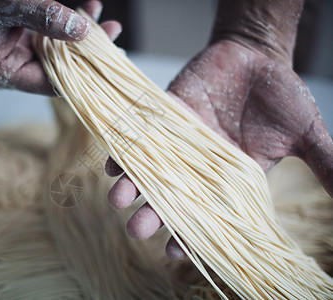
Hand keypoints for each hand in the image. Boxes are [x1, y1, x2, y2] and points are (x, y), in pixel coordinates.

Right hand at [0, 0, 119, 93]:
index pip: (51, 83)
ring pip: (58, 49)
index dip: (80, 71)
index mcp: (3, 72)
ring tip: (103, 17)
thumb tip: (83, 30)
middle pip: (59, 66)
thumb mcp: (9, 4)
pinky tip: (86, 10)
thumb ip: (46, 17)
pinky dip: (67, 22)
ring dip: (80, 32)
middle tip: (112, 32)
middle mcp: (11, 67)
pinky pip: (51, 34)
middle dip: (86, 49)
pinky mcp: (20, 36)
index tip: (107, 57)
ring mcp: (16, 51)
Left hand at [106, 0, 332, 259]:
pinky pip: (138, 136)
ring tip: (119, 199)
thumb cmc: (279, 95)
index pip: (206, 214)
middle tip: (139, 230)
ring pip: (148, 170)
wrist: (256, 56)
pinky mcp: (163, 115)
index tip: (175, 252)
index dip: (191, 234)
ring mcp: (177, 141)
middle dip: (153, 214)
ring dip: (131, 185)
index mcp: (229, 177)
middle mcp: (197, 164)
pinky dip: (124, 148)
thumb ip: (324, 164)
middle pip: (169, 196)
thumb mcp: (304, 134)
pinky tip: (112, 163)